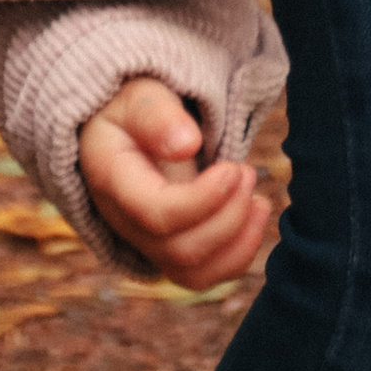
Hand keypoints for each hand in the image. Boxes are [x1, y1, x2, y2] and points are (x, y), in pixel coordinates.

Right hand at [77, 74, 279, 287]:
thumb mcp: (138, 95)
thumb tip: (186, 145)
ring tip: (260, 201)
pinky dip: (237, 256)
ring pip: (192, 273)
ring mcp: (145, 241)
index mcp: (111, 178)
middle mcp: (123, 221)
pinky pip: (202, 275)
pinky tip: (255, 216)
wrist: (126, 125)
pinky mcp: (168, 249)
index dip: (201, 201)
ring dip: (237, 244)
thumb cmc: (133, 107)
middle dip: (227, 218)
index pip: (154, 213)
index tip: (232, 169)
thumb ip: (157, 115)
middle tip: (247, 171)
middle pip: (178, 250)